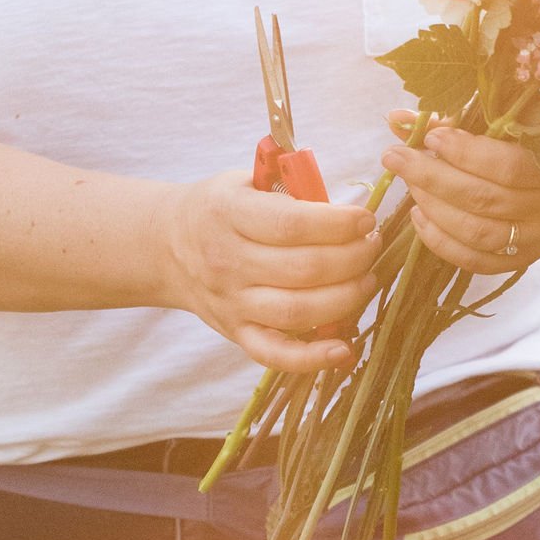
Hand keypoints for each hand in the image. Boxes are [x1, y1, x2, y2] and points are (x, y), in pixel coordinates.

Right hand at [156, 172, 378, 373]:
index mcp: (228, 214)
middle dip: (352, 258)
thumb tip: (348, 205)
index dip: (337, 224)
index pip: (291, 225)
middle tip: (372, 246)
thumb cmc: (221, 210)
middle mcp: (227, 262)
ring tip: (367, 280)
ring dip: (344, 299)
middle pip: (303, 269)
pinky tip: (345, 350)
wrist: (167, 247)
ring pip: (297, 312)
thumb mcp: (245, 181)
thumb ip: (291, 188)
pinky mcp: (236, 334)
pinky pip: (275, 354)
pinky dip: (312, 359)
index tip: (366, 220)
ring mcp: (231, 303)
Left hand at [385, 114, 539, 276]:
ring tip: (410, 186)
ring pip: (480, 233)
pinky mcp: (523, 260)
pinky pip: (479, 261)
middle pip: (487, 201)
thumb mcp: (502, 125)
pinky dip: (442, 242)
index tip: (432, 137)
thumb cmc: (530, 143)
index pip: (509, 167)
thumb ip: (453, 122)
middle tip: (397, 158)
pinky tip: (421, 218)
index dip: (466, 153)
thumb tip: (397, 120)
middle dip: (434, 178)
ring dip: (435, 209)